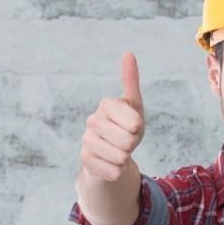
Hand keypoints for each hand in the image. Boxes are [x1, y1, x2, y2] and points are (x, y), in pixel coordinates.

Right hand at [80, 53, 145, 181]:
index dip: (138, 128)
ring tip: (118, 151)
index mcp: (106, 104)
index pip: (135, 123)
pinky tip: (109, 162)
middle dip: (132, 145)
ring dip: (125, 158)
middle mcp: (92, 120)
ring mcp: (86, 141)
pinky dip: (117, 171)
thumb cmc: (126, 126)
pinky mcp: (85, 160)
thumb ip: (131, 82)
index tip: (132, 125)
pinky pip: (114, 171)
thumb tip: (128, 53)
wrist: (110, 152)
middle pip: (128, 141)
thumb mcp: (134, 106)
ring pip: (120, 157)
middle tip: (125, 141)